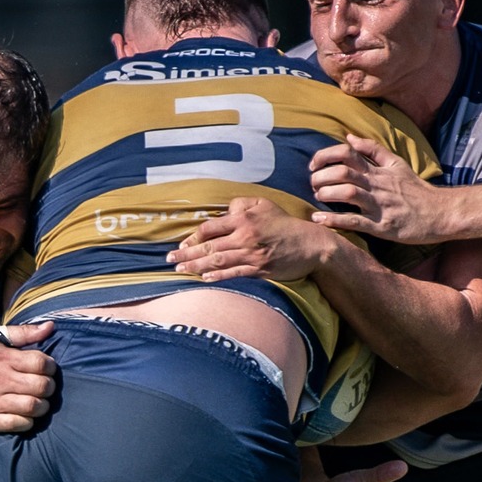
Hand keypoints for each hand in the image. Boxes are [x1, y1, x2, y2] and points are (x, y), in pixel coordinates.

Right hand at [0, 321, 57, 433]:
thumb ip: (22, 333)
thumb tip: (50, 327)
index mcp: (1, 358)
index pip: (40, 362)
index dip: (50, 367)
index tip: (47, 370)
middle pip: (41, 386)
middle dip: (49, 387)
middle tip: (45, 387)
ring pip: (33, 406)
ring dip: (42, 406)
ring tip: (38, 403)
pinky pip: (19, 424)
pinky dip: (28, 421)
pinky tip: (25, 416)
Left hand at [169, 197, 340, 281]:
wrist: (311, 244)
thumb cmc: (286, 225)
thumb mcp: (265, 205)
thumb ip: (242, 204)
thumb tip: (225, 210)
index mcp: (243, 218)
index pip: (210, 228)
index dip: (193, 237)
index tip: (182, 244)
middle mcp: (245, 235)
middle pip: (208, 245)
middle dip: (186, 253)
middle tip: (170, 260)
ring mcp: (252, 254)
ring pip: (217, 260)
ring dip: (196, 266)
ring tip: (181, 270)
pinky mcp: (260, 269)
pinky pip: (234, 273)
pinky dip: (217, 275)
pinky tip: (204, 277)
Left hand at [309, 136, 450, 244]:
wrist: (441, 213)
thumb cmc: (417, 190)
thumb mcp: (397, 164)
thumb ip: (372, 150)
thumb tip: (348, 136)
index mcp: (379, 170)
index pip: (347, 153)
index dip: (325, 156)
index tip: (313, 165)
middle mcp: (377, 185)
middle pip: (342, 172)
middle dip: (321, 176)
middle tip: (312, 184)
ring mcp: (380, 206)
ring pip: (347, 193)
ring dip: (326, 194)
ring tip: (316, 197)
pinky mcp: (382, 227)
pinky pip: (355, 222)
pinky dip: (334, 220)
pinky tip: (319, 219)